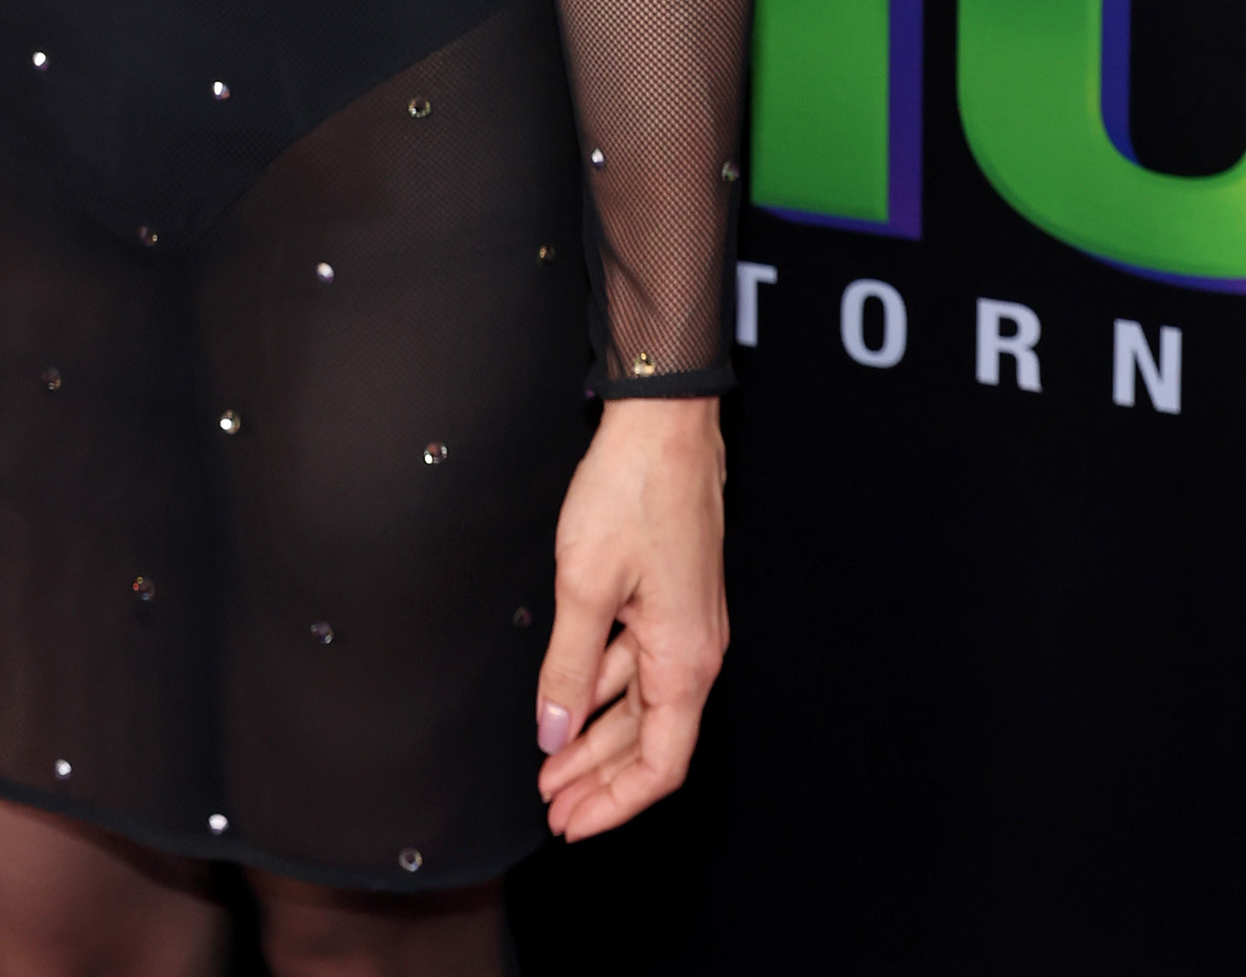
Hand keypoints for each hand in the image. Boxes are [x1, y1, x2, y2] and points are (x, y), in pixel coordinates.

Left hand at [534, 396, 727, 838]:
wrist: (663, 422)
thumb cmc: (633, 492)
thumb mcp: (585, 586)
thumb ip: (569, 668)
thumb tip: (554, 733)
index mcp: (685, 660)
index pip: (660, 765)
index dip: (615, 803)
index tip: (571, 822)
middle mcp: (695, 650)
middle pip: (649, 742)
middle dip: (598, 779)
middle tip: (551, 806)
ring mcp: (685, 623)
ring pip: (641, 703)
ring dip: (596, 736)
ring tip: (549, 763)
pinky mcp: (670, 596)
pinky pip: (638, 662)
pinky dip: (603, 688)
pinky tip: (570, 697)